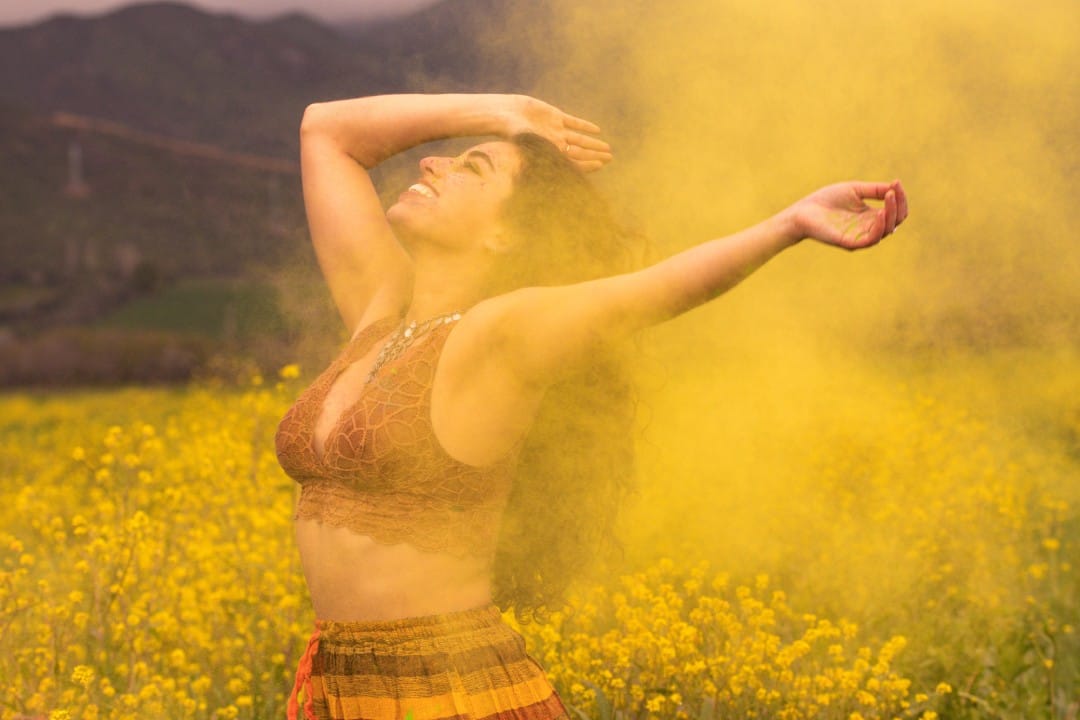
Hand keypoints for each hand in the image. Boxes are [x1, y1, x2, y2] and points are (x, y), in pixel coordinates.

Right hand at [501, 95, 612, 171]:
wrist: (504, 113)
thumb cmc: (511, 131)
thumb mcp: (528, 142)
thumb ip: (543, 148)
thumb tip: (557, 157)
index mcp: (550, 152)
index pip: (573, 160)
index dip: (587, 163)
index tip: (601, 164)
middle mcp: (555, 142)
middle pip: (579, 151)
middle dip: (595, 154)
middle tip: (611, 158)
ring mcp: (556, 129)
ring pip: (579, 138)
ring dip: (593, 143)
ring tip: (607, 148)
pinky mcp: (554, 115)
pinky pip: (573, 122)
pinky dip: (584, 126)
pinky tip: (597, 130)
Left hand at [791, 180, 908, 249]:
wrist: (802, 212)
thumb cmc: (826, 200)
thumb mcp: (855, 190)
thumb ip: (875, 190)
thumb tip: (895, 186)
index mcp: (871, 217)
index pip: (895, 212)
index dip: (900, 198)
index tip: (897, 182)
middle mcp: (868, 229)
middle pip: (895, 222)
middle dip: (899, 205)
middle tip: (893, 190)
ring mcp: (860, 237)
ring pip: (887, 231)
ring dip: (892, 214)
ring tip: (889, 197)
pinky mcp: (850, 243)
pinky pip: (871, 239)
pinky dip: (880, 227)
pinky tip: (880, 213)